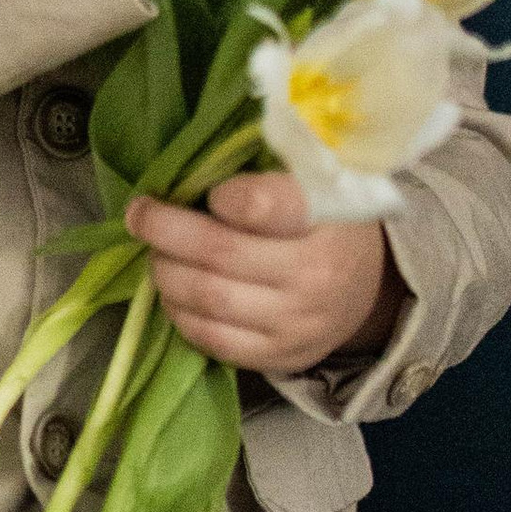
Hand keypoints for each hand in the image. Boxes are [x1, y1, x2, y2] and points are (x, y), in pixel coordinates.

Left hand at [125, 169, 405, 376]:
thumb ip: (269, 161)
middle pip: (219, 253)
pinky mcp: (280, 356)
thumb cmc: (326, 219)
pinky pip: (212, 340)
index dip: (224, 197)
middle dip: (164, 231)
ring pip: (207, 299)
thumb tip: (196, 155)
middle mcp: (315, 274)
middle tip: (141, 215)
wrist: (369, 288)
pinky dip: (179, 313)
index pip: (263, 205)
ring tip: (156, 253)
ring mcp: (298, 322)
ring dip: (165, 273)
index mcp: (325, 217)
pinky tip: (174, 292)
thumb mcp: (318, 179)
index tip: (207, 191)